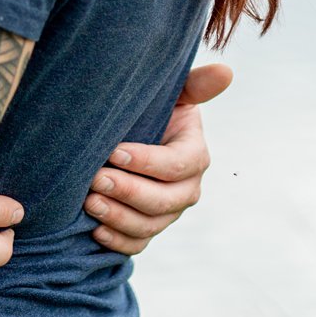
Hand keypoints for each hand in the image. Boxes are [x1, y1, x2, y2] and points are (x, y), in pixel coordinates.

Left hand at [86, 62, 228, 254]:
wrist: (124, 136)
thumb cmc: (148, 110)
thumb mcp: (169, 95)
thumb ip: (194, 85)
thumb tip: (226, 71)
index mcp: (194, 155)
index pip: (179, 164)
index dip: (149, 162)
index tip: (114, 152)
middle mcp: (185, 188)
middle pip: (166, 200)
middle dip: (130, 191)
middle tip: (95, 179)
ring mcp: (166, 213)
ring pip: (150, 225)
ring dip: (119, 217)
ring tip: (89, 202)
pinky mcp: (146, 229)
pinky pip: (137, 245)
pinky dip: (118, 242)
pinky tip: (94, 232)